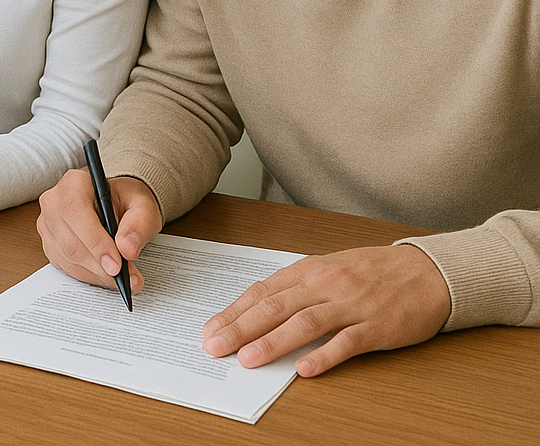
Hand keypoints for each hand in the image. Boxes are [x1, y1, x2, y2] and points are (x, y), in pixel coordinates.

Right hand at [37, 167, 162, 293]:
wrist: (117, 205)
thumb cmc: (126, 201)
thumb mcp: (143, 206)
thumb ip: (138, 225)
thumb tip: (127, 249)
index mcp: (74, 184)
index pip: (77, 214)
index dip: (96, 243)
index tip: (117, 265)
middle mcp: (54, 203)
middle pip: (71, 242)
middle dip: (100, 266)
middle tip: (126, 277)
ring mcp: (48, 225)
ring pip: (69, 258)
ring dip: (97, 274)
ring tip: (122, 278)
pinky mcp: (50, 244)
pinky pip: (67, 267)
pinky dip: (89, 276)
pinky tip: (106, 275)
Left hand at [201, 244, 451, 376]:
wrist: (427, 272)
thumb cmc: (373, 272)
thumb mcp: (328, 269)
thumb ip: (296, 289)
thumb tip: (257, 311)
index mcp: (310, 271)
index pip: (262, 292)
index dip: (234, 312)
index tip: (210, 329)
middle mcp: (326, 285)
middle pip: (276, 307)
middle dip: (241, 328)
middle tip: (215, 347)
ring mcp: (352, 305)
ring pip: (305, 323)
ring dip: (273, 342)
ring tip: (248, 359)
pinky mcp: (377, 326)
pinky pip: (347, 342)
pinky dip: (324, 355)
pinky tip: (304, 369)